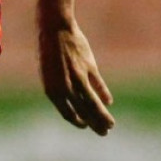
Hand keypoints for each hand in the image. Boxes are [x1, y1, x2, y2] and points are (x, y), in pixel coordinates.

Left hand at [39, 20, 114, 134]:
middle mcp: (65, 87)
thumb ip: (62, 89)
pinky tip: (109, 102)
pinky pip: (98, 85)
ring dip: (102, 116)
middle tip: (104, 133)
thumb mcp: (50, 73)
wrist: (55, 28)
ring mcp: (78, 77)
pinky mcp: (88, 67)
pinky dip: (104, 94)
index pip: (67, 113)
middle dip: (94, 124)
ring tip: (111, 124)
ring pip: (92, 102)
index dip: (77, 121)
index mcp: (52, 90)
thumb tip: (74, 103)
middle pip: (82, 111)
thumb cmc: (50, 51)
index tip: (86, 126)